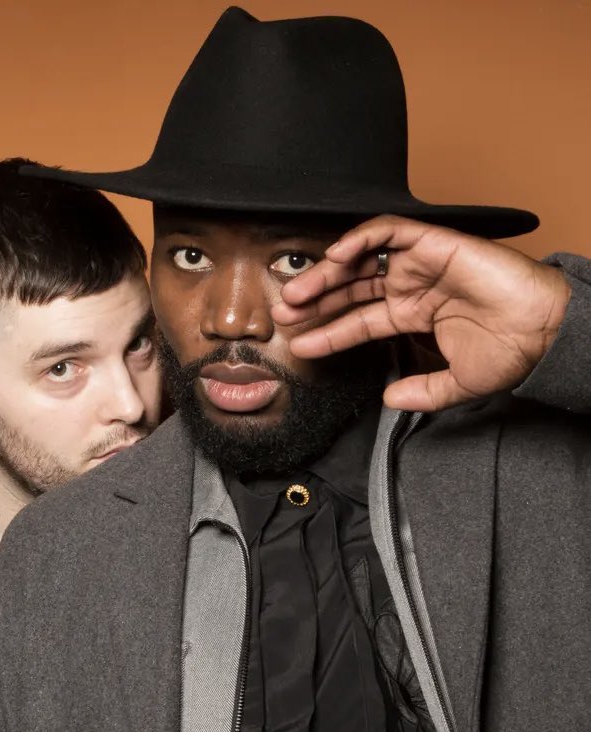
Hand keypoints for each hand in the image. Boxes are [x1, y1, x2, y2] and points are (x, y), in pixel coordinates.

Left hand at [272, 214, 571, 411]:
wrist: (545, 332)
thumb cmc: (511, 351)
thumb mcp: (455, 384)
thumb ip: (420, 392)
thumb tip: (389, 400)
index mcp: (415, 314)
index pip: (358, 321)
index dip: (327, 333)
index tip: (298, 346)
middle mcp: (413, 286)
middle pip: (351, 288)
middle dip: (315, 301)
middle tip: (284, 314)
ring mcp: (422, 264)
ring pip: (361, 260)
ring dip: (326, 273)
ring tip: (297, 294)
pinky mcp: (435, 243)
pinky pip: (390, 231)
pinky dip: (360, 239)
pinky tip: (335, 258)